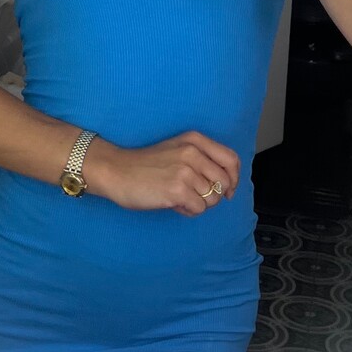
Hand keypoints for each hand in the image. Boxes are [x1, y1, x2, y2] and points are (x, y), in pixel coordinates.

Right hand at [83, 132, 240, 216]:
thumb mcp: (178, 150)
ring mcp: (185, 171)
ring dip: (198, 204)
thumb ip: (202, 159)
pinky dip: (188, 211)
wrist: (117, 171)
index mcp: (195, 140)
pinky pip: (198, 209)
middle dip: (213, 196)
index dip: (234, 179)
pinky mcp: (177, 190)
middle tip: (194, 197)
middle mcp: (193, 152)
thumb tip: (226, 186)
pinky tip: (172, 203)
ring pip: (212, 199)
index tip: (227, 190)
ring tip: (179, 198)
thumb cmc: (147, 165)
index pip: (231, 160)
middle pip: (224, 183)